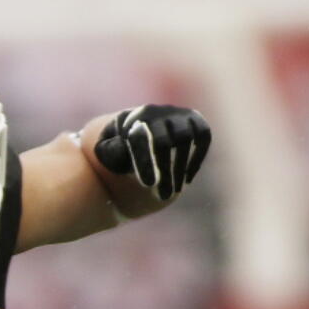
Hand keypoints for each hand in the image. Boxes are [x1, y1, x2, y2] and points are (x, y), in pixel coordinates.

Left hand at [94, 105, 210, 200]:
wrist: (136, 132)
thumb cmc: (118, 148)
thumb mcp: (106, 152)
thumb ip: (110, 151)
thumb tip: (124, 148)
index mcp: (131, 119)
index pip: (140, 139)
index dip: (145, 162)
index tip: (149, 185)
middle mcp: (156, 112)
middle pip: (163, 142)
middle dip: (164, 171)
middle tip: (163, 196)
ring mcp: (177, 114)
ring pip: (184, 139)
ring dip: (180, 168)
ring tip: (172, 192)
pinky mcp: (195, 120)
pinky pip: (203, 137)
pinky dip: (198, 157)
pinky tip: (186, 179)